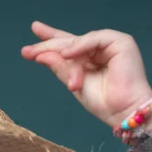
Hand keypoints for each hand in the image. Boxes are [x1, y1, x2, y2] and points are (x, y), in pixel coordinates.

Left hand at [21, 22, 151, 127]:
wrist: (124, 112)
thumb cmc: (104, 103)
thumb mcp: (74, 84)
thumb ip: (61, 68)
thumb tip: (41, 55)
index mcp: (90, 59)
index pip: (68, 46)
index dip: (50, 41)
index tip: (29, 45)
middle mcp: (100, 49)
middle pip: (70, 41)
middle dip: (48, 46)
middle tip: (28, 52)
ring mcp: (111, 44)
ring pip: (79, 42)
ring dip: (66, 58)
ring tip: (54, 69)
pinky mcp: (121, 42)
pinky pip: (94, 39)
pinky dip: (80, 45)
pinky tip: (66, 54)